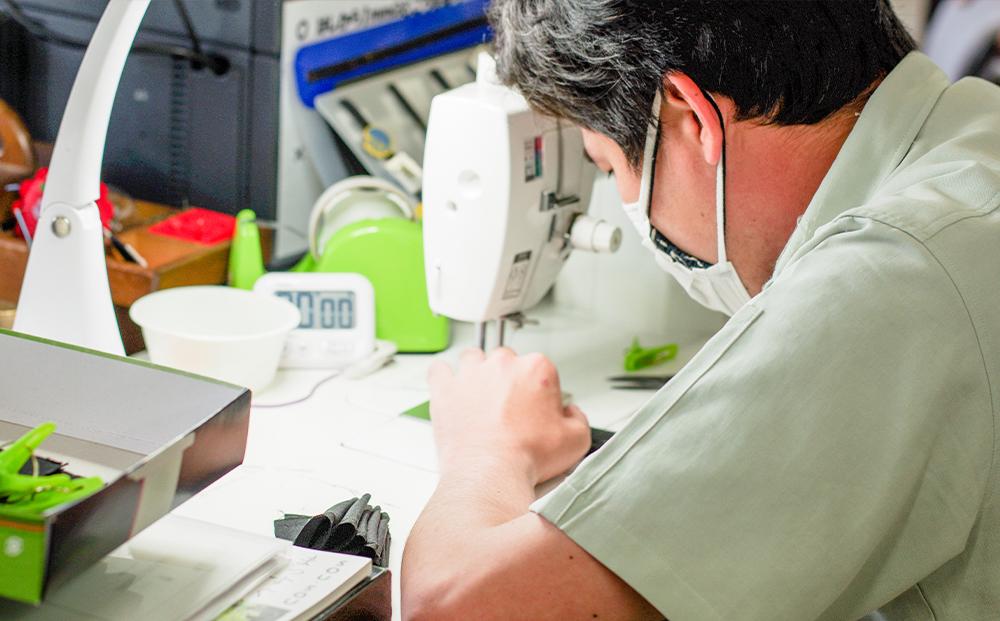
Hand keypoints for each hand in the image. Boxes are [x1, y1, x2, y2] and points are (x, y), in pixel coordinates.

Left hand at [427, 348, 590, 484]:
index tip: (535, 407)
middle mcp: (502, 364)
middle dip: (508, 380)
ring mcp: (471, 374)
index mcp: (536, 369)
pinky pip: (439, 370)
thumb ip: (579, 419)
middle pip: (507, 361)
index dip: (539, 390)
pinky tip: (452, 390)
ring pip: (474, 359)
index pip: (540, 368)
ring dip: (478, 373)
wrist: (491, 473)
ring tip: (482, 397)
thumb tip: (571, 413)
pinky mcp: (445, 389)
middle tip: (509, 407)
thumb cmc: (527, 456)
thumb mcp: (576, 440)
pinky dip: (444, 378)